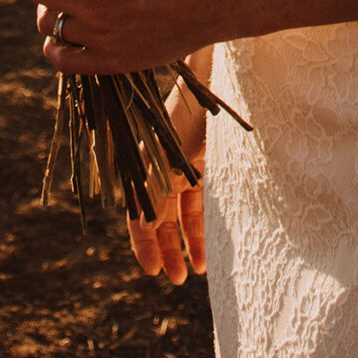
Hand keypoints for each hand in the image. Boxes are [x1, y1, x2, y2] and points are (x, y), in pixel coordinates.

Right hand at [128, 71, 207, 285]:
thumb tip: (145, 224)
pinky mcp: (205, 164)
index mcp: (146, 165)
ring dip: (186, 243)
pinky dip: (202, 225)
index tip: (153, 271)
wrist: (218, 79)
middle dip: (166, 250)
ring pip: (181, 213)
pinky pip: (199, 202)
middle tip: (176, 278)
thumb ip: (157, 189)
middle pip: (159, 217)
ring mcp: (184, 166)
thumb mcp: (172, 156)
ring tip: (197, 271)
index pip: (139, 213)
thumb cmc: (193, 115)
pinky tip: (209, 249)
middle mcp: (161, 168)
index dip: (143, 243)